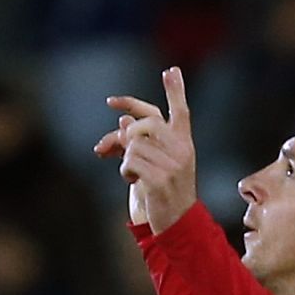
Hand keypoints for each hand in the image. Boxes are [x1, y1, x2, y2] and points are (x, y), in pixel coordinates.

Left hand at [94, 67, 198, 232]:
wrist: (176, 224)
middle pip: (147, 124)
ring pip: (134, 144)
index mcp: (184, 144)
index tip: (171, 70)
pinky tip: (131, 181)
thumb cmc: (162, 192)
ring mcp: (173, 165)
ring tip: (132, 175)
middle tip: (110, 147)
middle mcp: (182, 151)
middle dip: (126, 133)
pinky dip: (124, 171)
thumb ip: (141, 142)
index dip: (175, 90)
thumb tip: (122, 121)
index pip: (180, 111)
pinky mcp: (160, 180)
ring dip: (124, 159)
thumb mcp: (155, 164)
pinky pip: (130, 162)